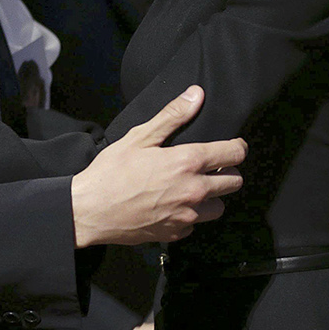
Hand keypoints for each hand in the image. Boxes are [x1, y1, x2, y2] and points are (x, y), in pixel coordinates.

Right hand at [70, 85, 244, 246]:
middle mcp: (194, 191)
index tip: (232, 146)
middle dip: (227, 171)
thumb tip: (195, 96)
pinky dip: (189, 214)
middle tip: (209, 166)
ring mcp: (187, 216)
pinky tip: (171, 204)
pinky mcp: (177, 233)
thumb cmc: (111, 172)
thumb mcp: (139, 137)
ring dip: (211, 196)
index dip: (237, 147)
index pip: (234, 154)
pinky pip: (196, 223)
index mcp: (187, 163)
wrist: (91, 210)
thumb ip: (172, 116)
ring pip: (219, 206)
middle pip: (235, 182)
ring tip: (191, 187)